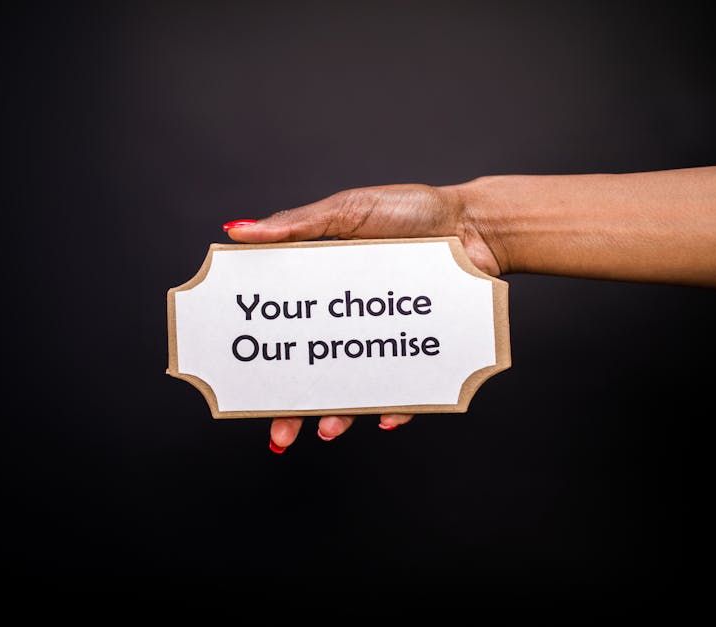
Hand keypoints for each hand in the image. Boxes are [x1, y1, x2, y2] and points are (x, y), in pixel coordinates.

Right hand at [223, 183, 503, 452]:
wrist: (477, 224)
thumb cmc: (413, 210)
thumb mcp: (346, 210)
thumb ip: (296, 225)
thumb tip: (238, 232)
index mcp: (325, 289)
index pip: (289, 328)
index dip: (267, 355)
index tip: (243, 381)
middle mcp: (352, 321)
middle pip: (317, 371)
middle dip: (295, 408)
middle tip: (281, 432)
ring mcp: (386, 339)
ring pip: (357, 387)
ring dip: (341, 415)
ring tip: (330, 429)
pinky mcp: (421, 352)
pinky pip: (408, 389)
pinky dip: (397, 405)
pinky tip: (386, 417)